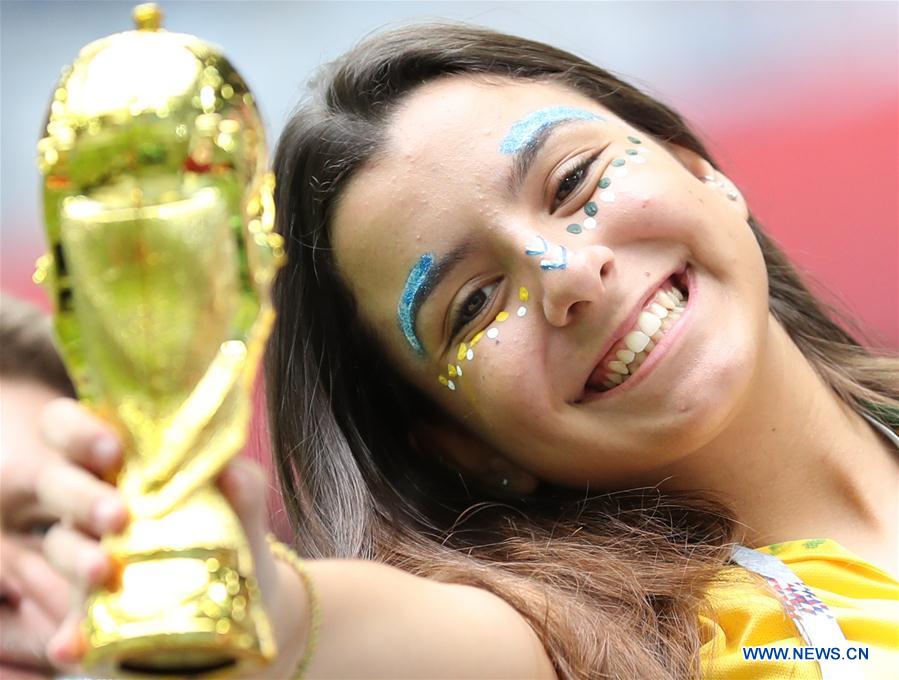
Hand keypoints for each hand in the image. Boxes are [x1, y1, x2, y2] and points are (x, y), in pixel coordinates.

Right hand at [35, 398, 306, 676]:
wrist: (243, 590)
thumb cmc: (232, 521)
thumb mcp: (242, 497)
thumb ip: (240, 481)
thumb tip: (231, 471)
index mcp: (117, 456)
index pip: (67, 427)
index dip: (78, 431)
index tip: (113, 450)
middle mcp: (88, 497)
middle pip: (55, 482)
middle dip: (81, 496)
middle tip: (117, 514)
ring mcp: (81, 550)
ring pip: (57, 544)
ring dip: (75, 557)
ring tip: (104, 571)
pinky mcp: (85, 605)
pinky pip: (63, 617)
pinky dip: (65, 630)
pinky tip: (71, 643)